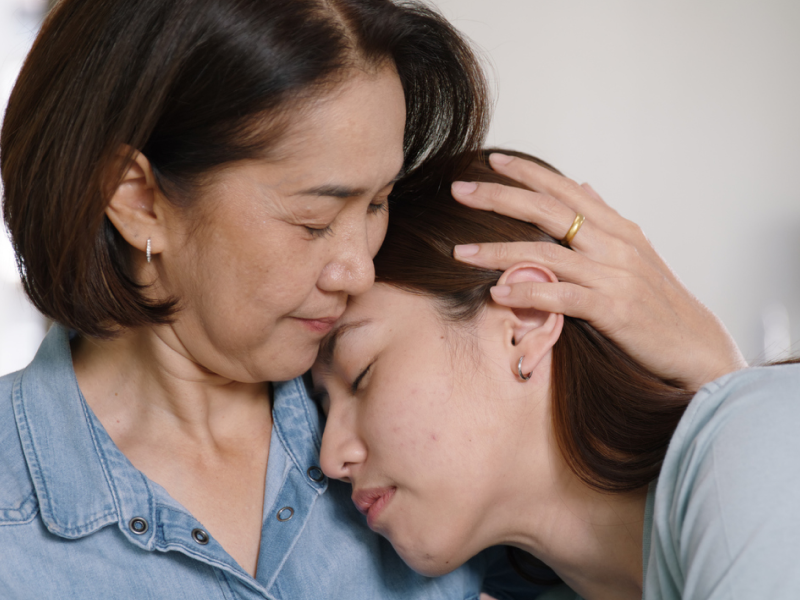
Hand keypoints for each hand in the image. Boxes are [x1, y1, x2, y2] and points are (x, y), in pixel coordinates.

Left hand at [451, 152, 746, 390]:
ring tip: (461, 252)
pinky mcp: (613, 310)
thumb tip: (583, 184)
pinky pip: (562, 296)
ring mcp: (614, 276)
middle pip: (548, 210)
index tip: (490, 160)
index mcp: (617, 228)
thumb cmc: (659, 300)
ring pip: (547, 254)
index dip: (527, 172)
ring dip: (499, 252)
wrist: (696, 344)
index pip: (564, 190)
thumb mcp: (636, 251)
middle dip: (500, 198)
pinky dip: (529, 293)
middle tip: (459, 190)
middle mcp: (614, 244)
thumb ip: (605, 218)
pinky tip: (498, 293)